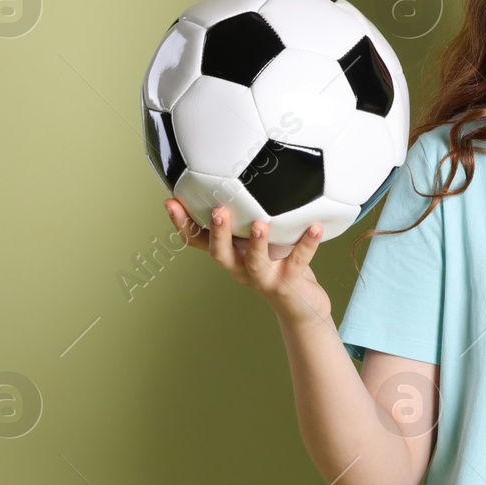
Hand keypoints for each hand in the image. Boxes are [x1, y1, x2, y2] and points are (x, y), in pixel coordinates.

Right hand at [164, 199, 332, 324]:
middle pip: (221, 254)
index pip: (199, 242)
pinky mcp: (290, 282)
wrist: (301, 307)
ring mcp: (265, 277)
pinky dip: (307, 244)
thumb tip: (240, 177)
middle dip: (217, 233)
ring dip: (257, 243)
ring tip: (261, 224)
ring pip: (255, 263)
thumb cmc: (276, 266)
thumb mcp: (255, 242)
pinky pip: (299, 261)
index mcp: (230, 255)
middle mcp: (241, 268)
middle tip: (218, 211)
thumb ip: (246, 219)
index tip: (170, 202)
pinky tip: (315, 227)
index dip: (183, 225)